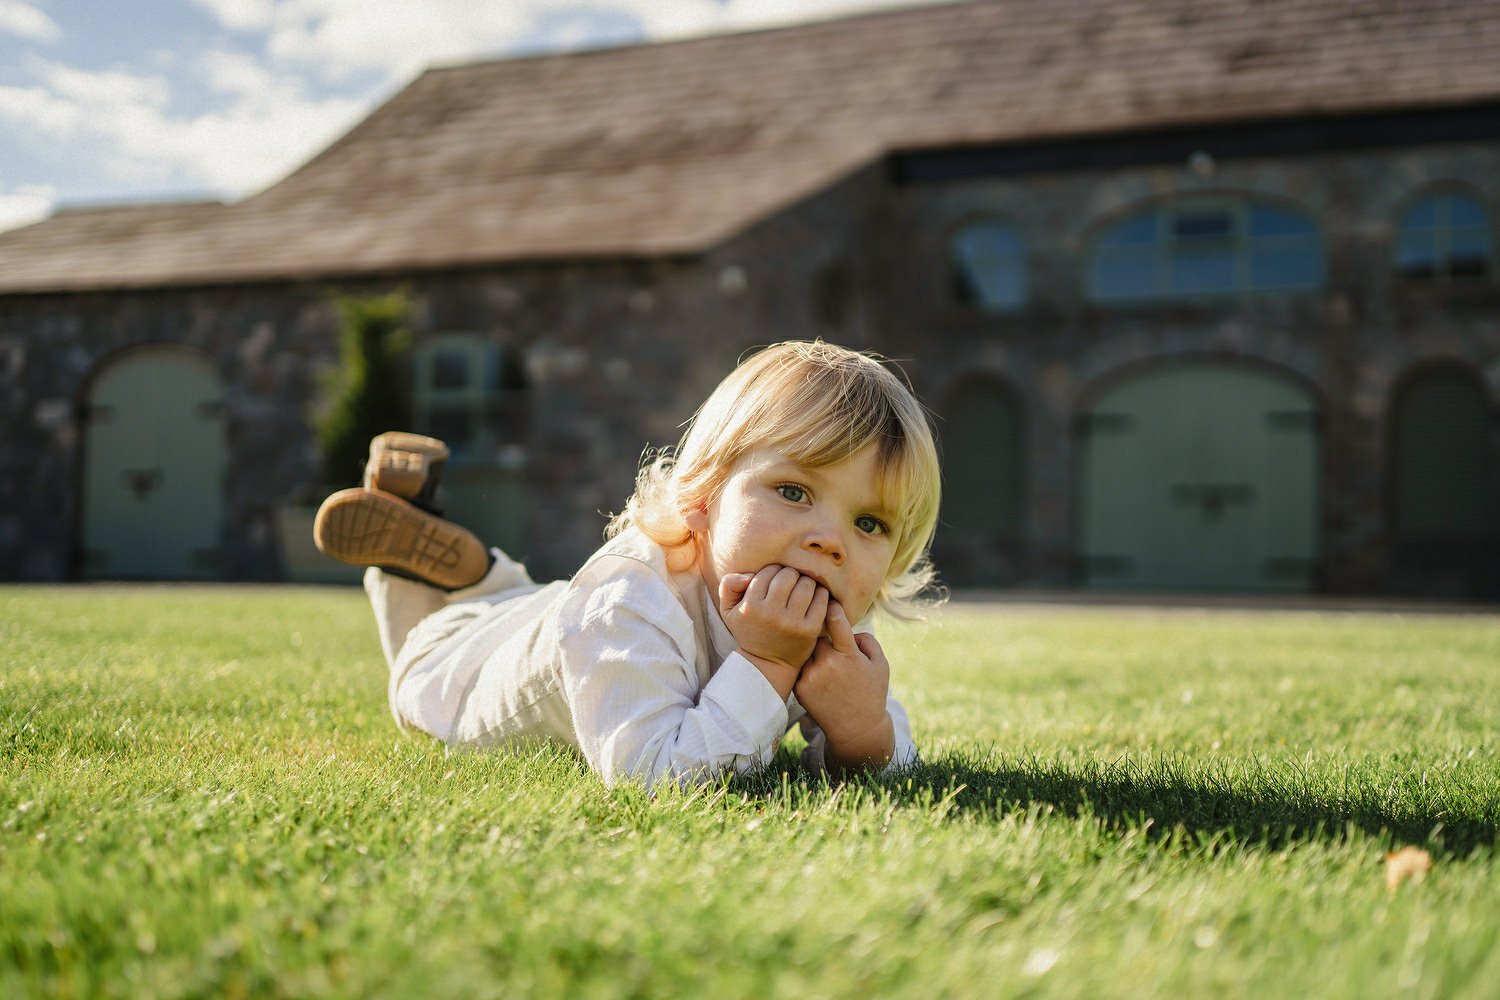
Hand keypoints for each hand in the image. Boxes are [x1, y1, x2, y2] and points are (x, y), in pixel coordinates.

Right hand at [719, 565, 828, 699]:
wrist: (767, 663)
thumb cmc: (749, 631)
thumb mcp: (729, 611)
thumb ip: (729, 585)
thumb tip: (748, 575)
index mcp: (751, 606)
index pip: (768, 572)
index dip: (773, 571)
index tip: (774, 579)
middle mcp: (771, 614)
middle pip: (788, 575)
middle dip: (790, 574)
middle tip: (790, 581)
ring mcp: (792, 622)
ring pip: (806, 584)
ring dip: (805, 581)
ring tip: (801, 587)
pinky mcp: (809, 630)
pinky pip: (821, 599)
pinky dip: (820, 593)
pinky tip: (814, 595)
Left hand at [794, 600, 894, 771]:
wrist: (856, 729)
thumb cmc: (871, 692)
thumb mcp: (881, 664)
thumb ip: (867, 640)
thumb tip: (847, 627)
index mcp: (848, 655)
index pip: (835, 620)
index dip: (831, 607)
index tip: (828, 600)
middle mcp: (827, 664)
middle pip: (816, 634)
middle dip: (821, 635)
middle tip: (827, 642)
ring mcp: (811, 676)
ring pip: (806, 649)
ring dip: (812, 651)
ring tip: (824, 662)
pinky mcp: (799, 687)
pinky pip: (800, 665)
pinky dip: (807, 666)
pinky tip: (818, 676)